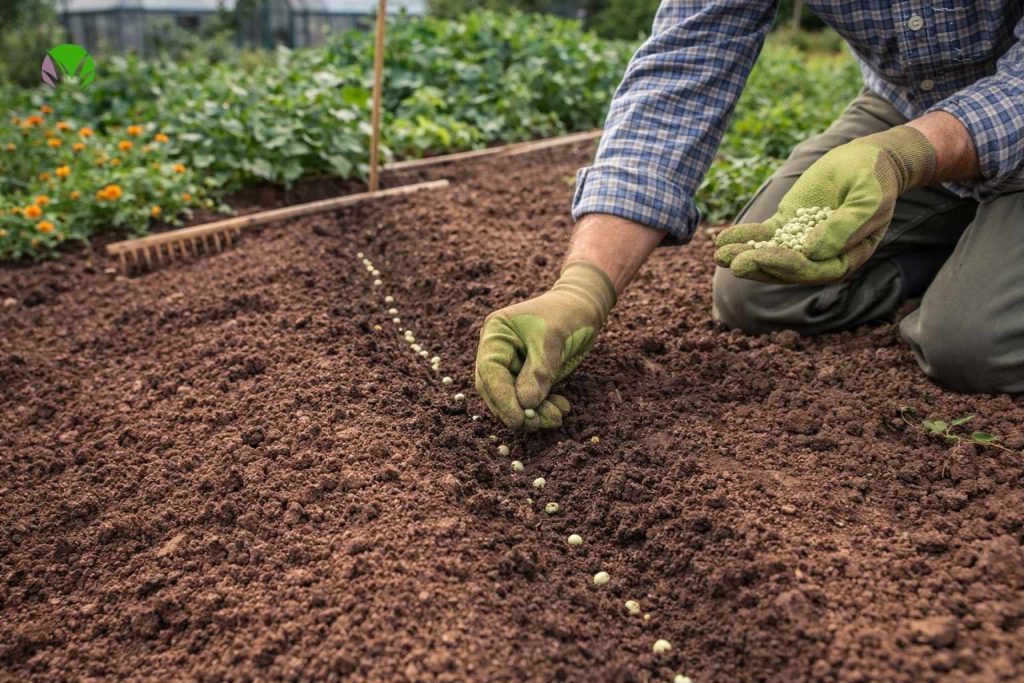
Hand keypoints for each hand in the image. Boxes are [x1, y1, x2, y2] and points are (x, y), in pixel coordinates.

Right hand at [475, 260, 615, 430]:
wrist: (584, 307)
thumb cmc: (566, 314)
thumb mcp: (553, 339)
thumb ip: (538, 372)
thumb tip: (525, 405)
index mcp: (496, 334)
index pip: (490, 372)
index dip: (502, 398)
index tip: (518, 419)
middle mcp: (498, 351)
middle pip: (496, 390)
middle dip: (517, 410)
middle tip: (540, 423)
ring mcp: (512, 365)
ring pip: (513, 399)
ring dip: (533, 413)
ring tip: (557, 417)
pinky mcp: (527, 376)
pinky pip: (529, 399)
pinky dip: (543, 408)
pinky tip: (562, 408)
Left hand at [714, 125, 936, 283]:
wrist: (867, 160)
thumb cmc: (875, 182)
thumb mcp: (867, 202)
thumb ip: (843, 228)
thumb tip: (811, 252)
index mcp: (843, 259)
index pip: (810, 269)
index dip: (785, 265)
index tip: (761, 257)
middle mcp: (819, 257)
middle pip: (783, 267)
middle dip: (756, 265)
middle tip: (732, 262)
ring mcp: (800, 241)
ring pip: (768, 252)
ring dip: (743, 254)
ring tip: (718, 254)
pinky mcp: (787, 224)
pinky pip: (762, 235)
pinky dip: (743, 236)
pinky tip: (721, 239)